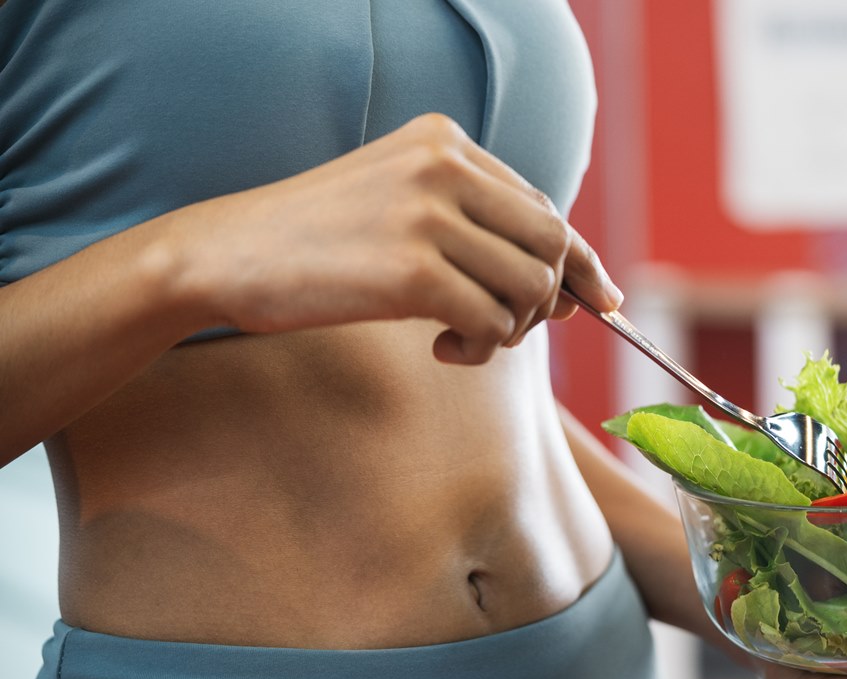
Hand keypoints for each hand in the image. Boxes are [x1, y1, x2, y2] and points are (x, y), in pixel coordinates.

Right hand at [184, 113, 620, 362]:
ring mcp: (428, 215)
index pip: (544, 207)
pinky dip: (481, 346)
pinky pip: (493, 321)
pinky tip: (442, 346)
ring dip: (511, 330)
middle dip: (549, 299)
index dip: (578, 262)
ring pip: (530, 287)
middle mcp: (444, 166)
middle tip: (511, 328)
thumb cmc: (317, 241)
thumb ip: (476, 228)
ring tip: (465, 337)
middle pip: (552, 244)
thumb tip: (566, 289)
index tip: (597, 301)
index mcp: (445, 142)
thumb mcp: (400, 205)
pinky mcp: (411, 270)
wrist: (227, 255)